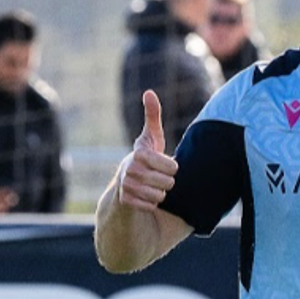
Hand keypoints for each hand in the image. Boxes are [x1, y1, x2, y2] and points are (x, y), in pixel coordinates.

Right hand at [117, 90, 178, 210]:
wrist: (126, 179)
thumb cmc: (146, 156)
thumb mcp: (151, 137)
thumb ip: (152, 115)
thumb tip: (149, 92)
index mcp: (140, 154)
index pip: (173, 167)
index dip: (172, 167)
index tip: (164, 164)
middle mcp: (130, 169)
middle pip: (168, 183)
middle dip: (167, 181)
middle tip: (158, 177)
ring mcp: (126, 185)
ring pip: (160, 196)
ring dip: (160, 193)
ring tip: (152, 185)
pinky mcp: (126, 200)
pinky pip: (151, 206)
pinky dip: (152, 203)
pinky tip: (145, 196)